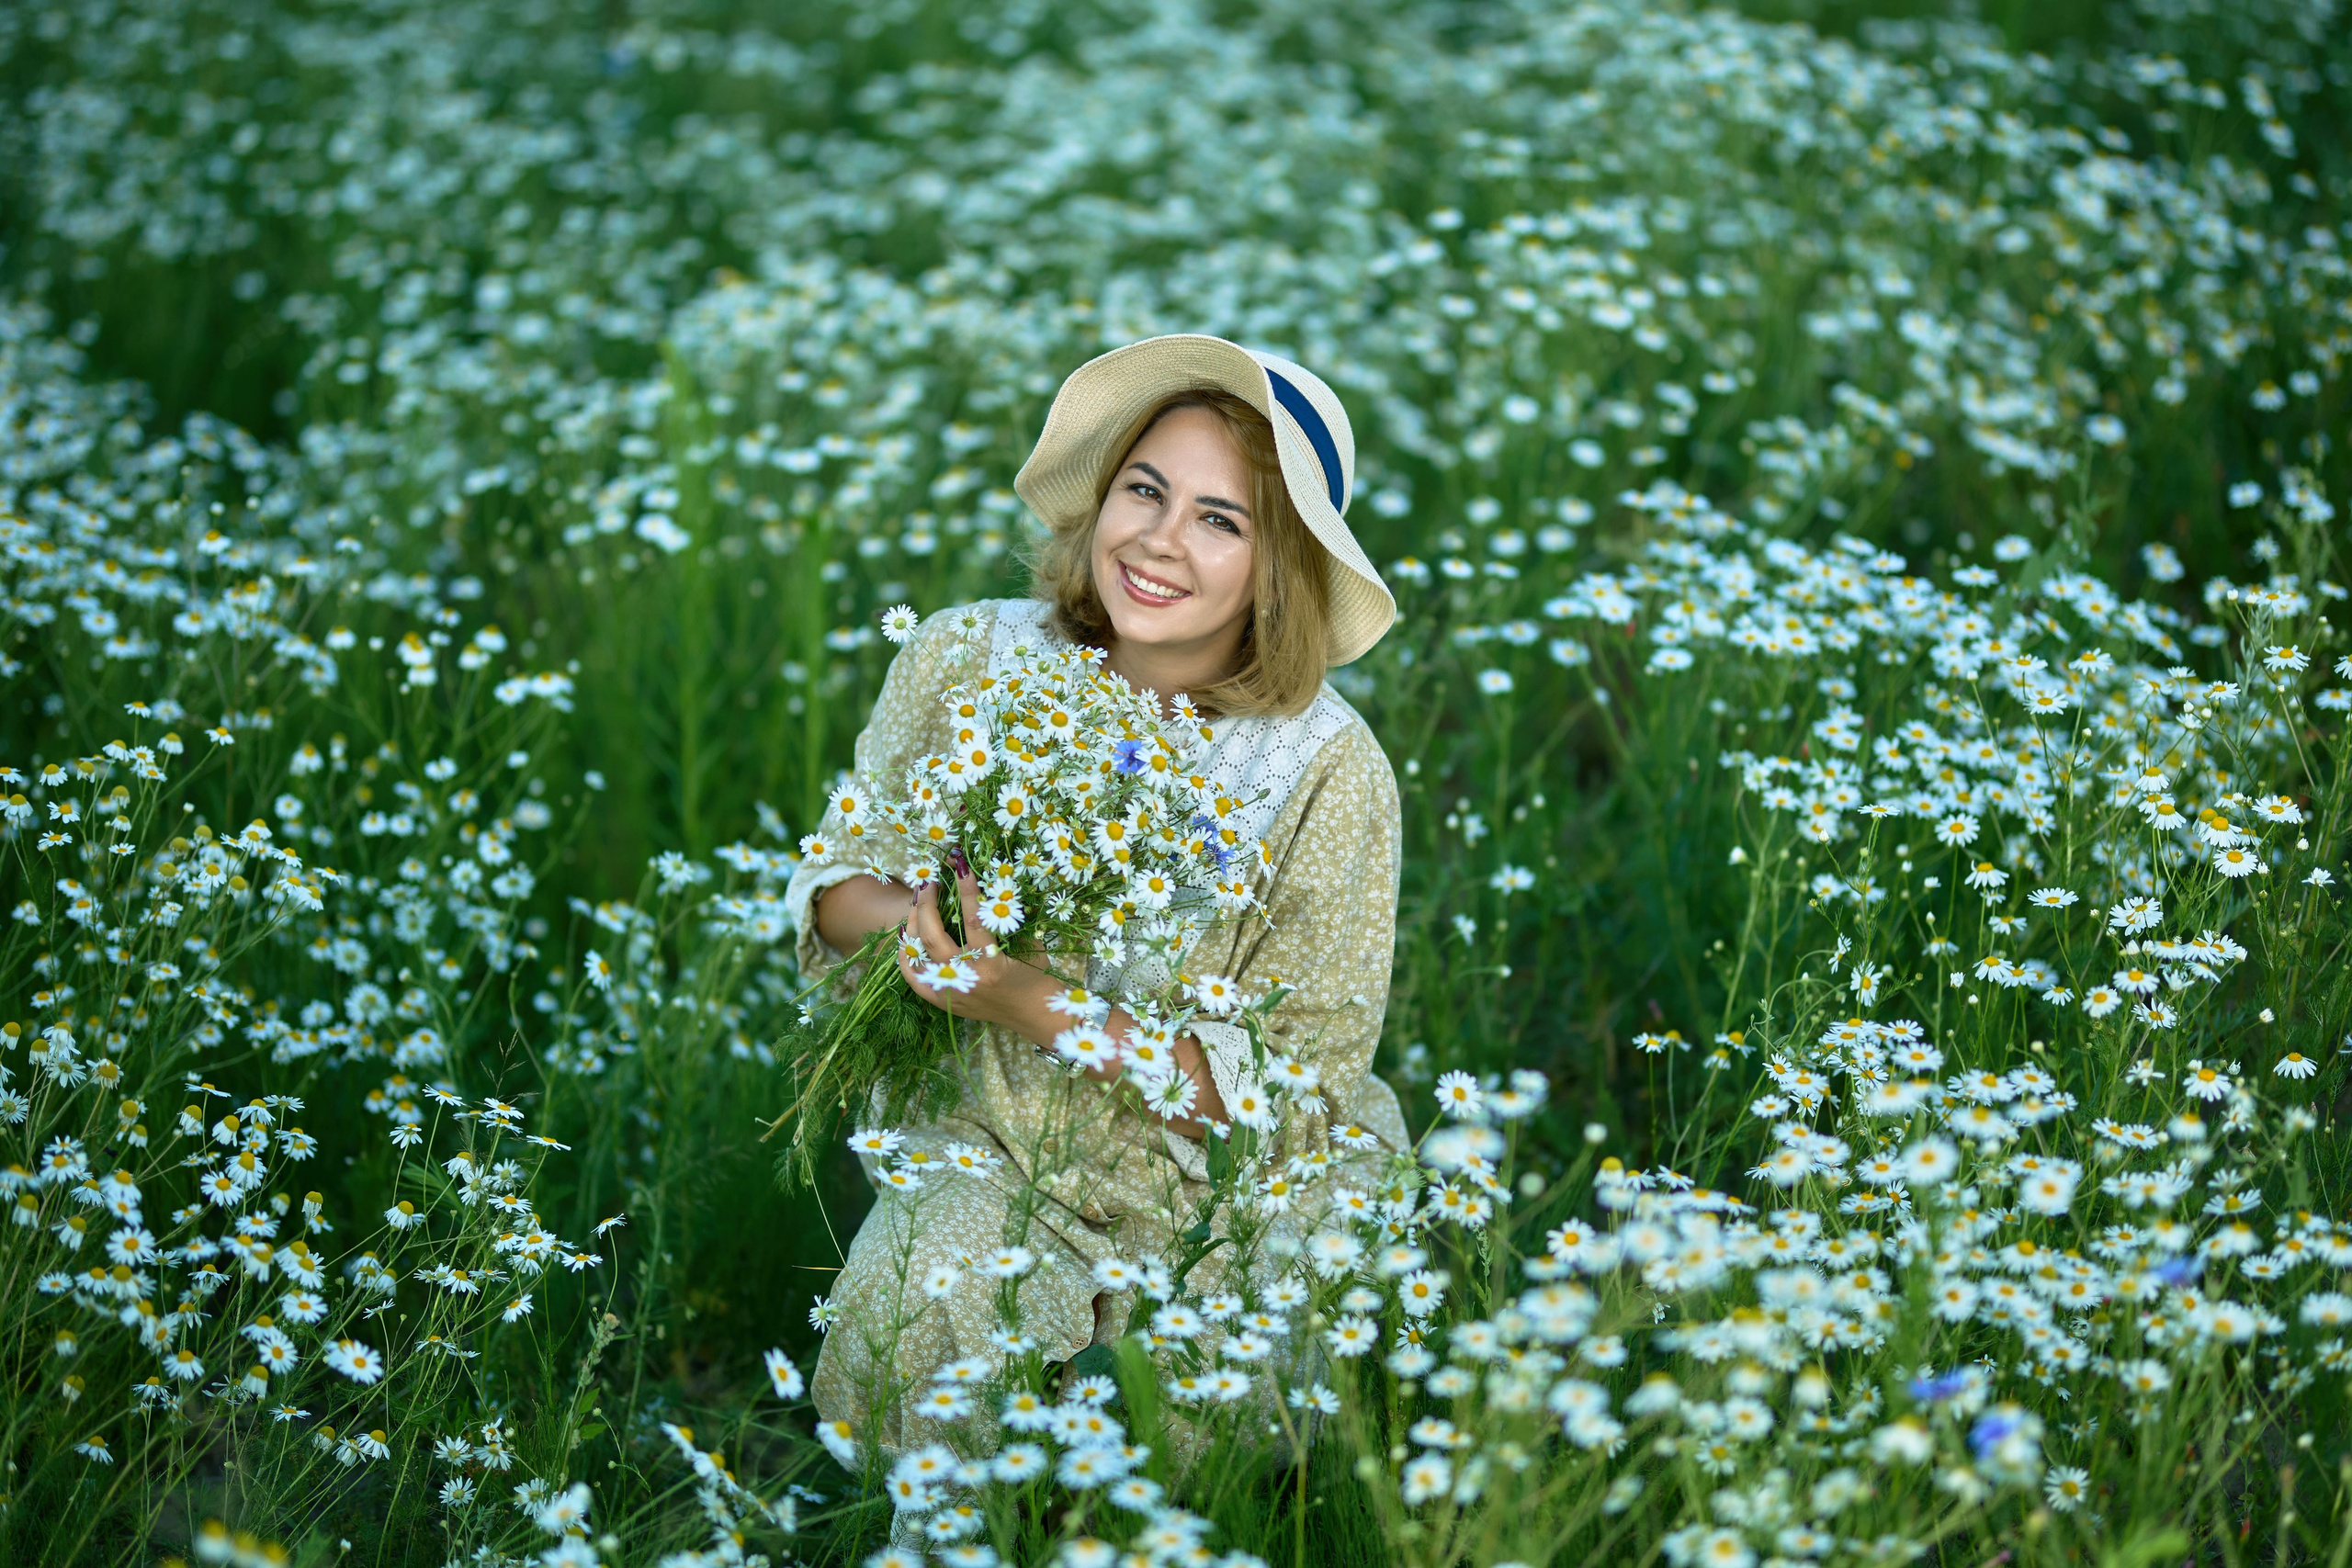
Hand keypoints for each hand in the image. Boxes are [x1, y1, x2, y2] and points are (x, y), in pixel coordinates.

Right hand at [898, 867, 1229, 1138]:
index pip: (909, 970)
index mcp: (945, 1000)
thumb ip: (973, 954)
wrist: (1053, 1017)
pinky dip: (969, 896)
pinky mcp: (990, 968)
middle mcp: (949, 992)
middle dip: (915, 914)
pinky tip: (967, 878)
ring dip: (932, 903)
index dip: (903, 940)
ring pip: (933, 935)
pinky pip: (973, 923)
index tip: (907, 916)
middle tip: (923, 888)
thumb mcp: (988, 982)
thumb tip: (971, 908)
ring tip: (938, 880)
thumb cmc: (1025, 994)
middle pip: (917, 947)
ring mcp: (967, 980)